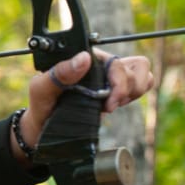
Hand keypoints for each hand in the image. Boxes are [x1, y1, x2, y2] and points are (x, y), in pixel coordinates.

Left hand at [11, 50, 154, 164]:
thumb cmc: (41, 105)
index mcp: (84, 58)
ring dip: (133, 91)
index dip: (118, 82)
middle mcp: (100, 64)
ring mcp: (110, 76)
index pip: (116, 61)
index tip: (107, 103)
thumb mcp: (41, 89)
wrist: (44, 126)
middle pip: (138, 66)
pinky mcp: (116, 89)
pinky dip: (134, 96)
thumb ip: (59, 73)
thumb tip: (84, 58)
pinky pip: (142, 85)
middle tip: (108, 105)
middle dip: (127, 89)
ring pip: (144, 74)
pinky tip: (114, 104)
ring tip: (111, 104)